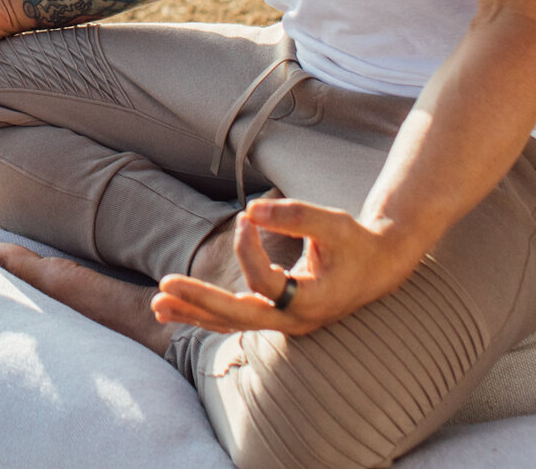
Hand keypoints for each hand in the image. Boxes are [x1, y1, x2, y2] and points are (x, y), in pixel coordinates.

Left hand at [152, 199, 423, 337]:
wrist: (378, 266)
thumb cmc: (355, 243)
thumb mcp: (332, 223)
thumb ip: (294, 216)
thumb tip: (249, 211)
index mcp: (311, 302)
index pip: (265, 282)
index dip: (248, 248)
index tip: (245, 217)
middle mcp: (295, 321)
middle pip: (239, 317)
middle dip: (199, 302)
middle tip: (164, 288)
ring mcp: (284, 323)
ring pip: (232, 324)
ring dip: (194, 313)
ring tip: (157, 305)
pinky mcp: (276, 316)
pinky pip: (236, 319)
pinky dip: (207, 313)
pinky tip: (178, 308)